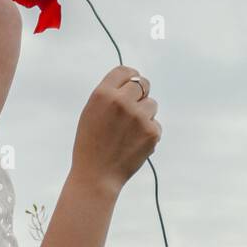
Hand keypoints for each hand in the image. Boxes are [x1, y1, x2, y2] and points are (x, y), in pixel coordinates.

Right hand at [71, 65, 160, 191]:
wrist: (97, 174)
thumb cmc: (91, 143)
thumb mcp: (91, 112)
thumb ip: (109, 95)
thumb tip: (131, 82)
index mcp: (103, 94)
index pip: (125, 71)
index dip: (130, 77)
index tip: (132, 83)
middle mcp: (121, 101)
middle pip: (143, 84)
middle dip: (141, 93)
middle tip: (133, 107)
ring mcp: (138, 116)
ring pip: (152, 104)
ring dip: (145, 114)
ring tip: (128, 131)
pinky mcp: (151, 132)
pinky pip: (155, 124)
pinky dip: (148, 132)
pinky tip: (133, 143)